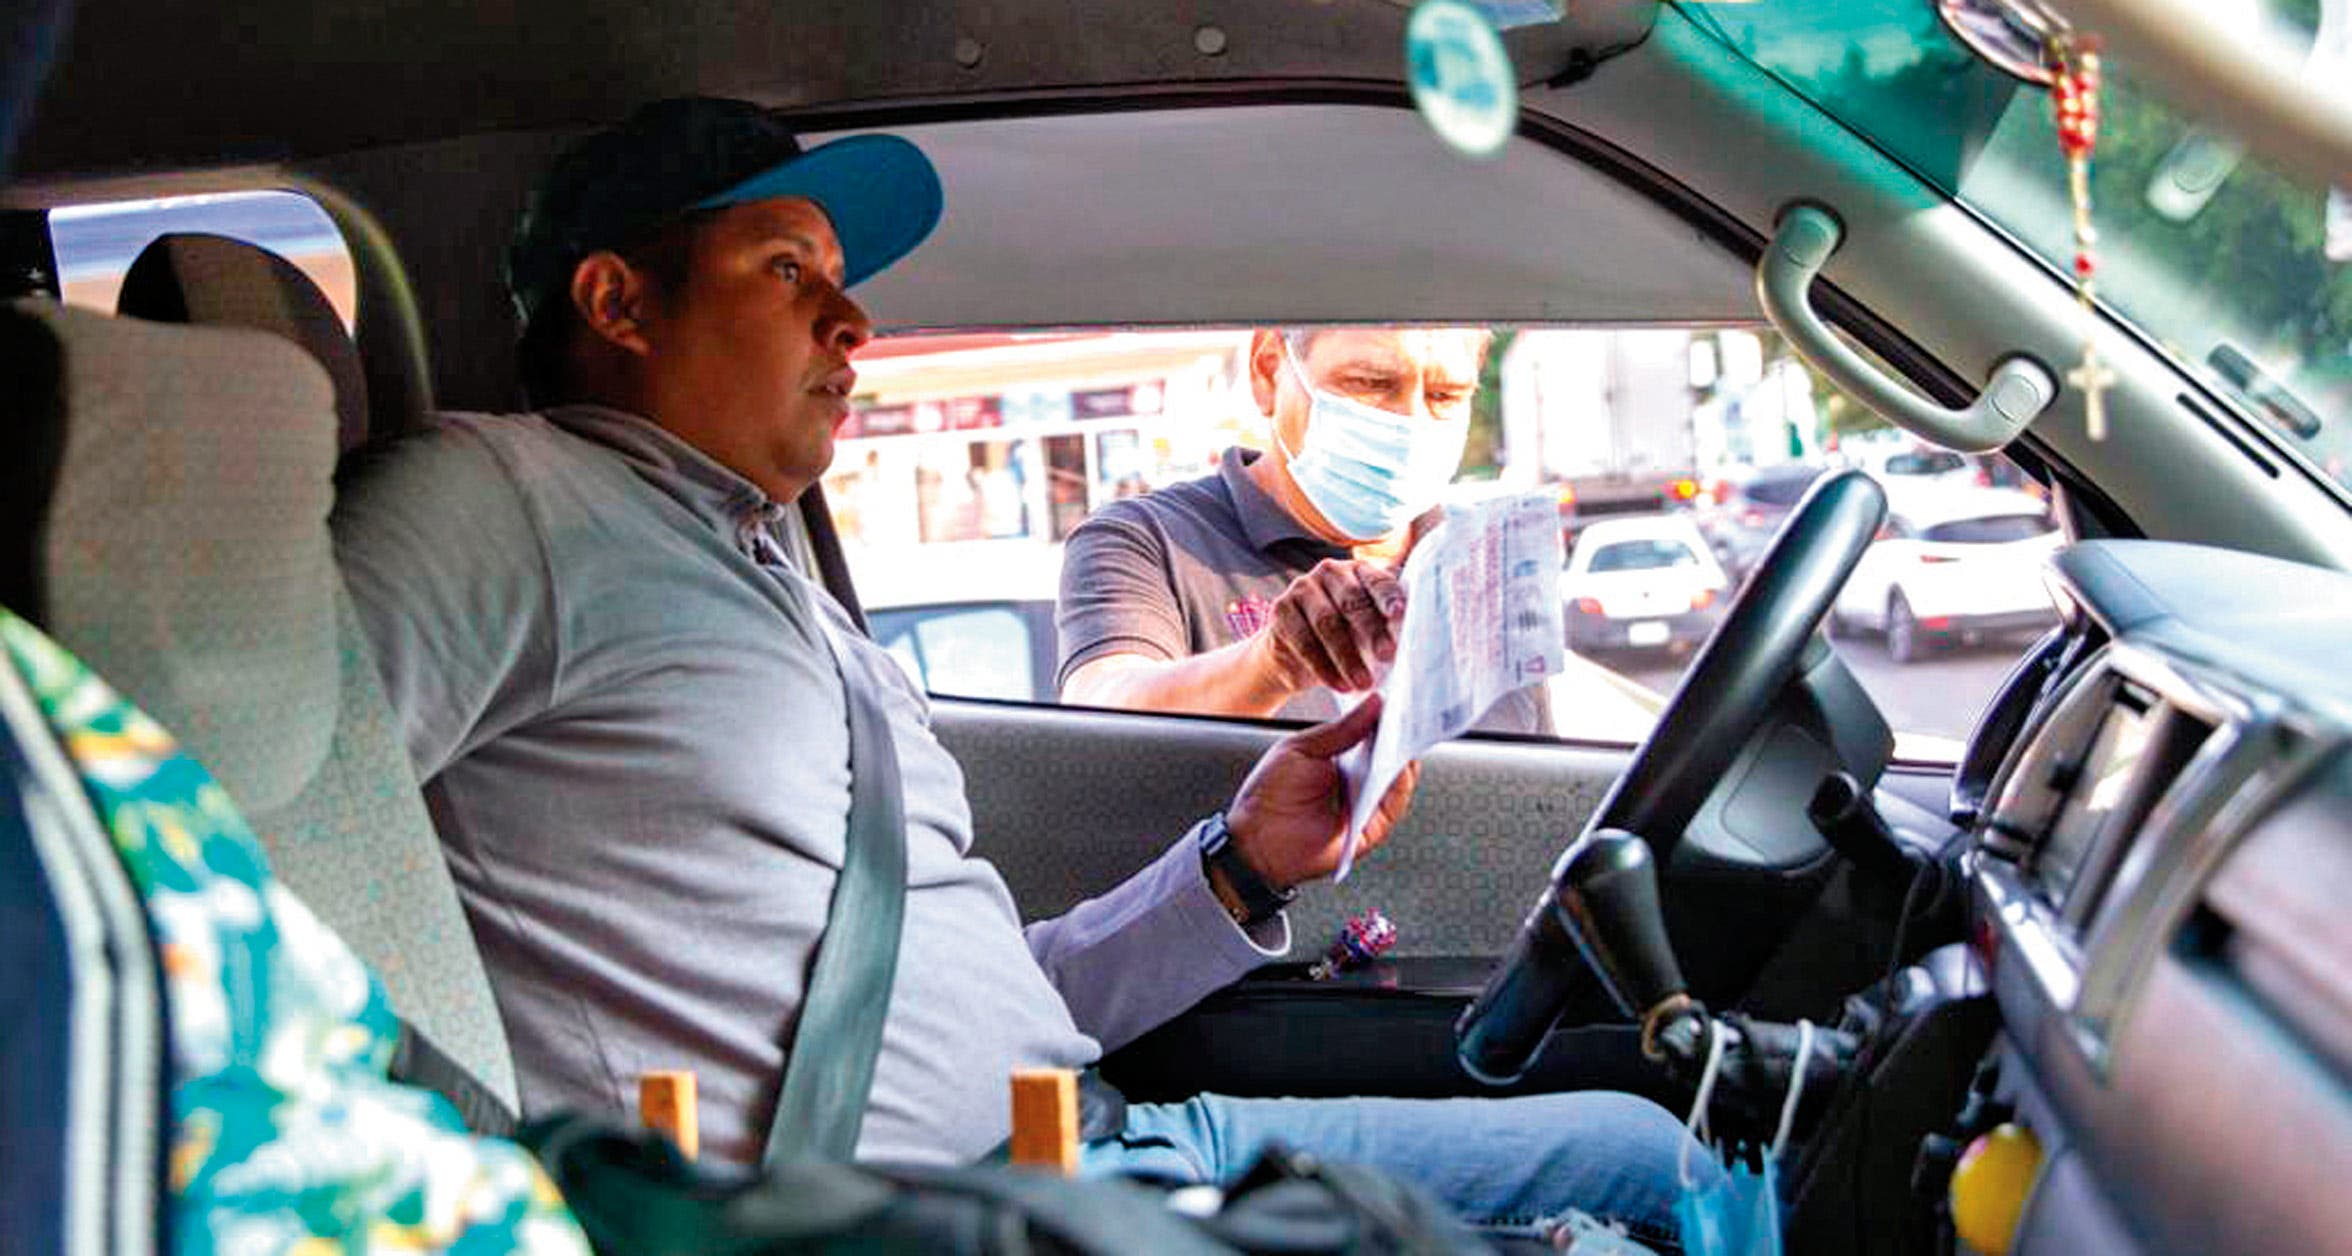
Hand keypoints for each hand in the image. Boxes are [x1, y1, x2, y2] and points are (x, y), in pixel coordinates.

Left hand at [1225, 695, 1420, 889]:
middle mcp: (1358, 782)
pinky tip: (1399, 768)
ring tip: (1407, 736)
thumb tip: (1373, 704)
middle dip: (1401, 736)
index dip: (1386, 720)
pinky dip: (1400, 786)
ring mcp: (1366, 806)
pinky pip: (1393, 806)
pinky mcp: (1371, 829)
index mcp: (1342, 759)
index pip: (1373, 736)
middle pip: (1389, 757)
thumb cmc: (1269, 795)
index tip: (1399, 701)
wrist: (1256, 838)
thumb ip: (1341, 729)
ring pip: (1398, 780)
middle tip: (1410, 715)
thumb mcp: (1303, 749)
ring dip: (1404, 758)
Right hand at [1253, 558, 1405, 694]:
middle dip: (1372, 630)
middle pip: (1352, 600)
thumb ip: (1389, 626)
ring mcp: (1302, 588)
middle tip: (1387, 656)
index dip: (1389, 596)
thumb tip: (1420, 636)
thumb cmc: (1344, 639)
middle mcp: (1329, 572)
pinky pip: (1304, 640)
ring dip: (1347, 656)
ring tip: (1363, 682)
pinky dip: (1323, 666)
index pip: (1377, 580)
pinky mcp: (1281, 610)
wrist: (1295, 656)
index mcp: (1358, 570)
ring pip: (1327, 622)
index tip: (1399, 614)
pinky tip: (1338, 684)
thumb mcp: (1369, 630)